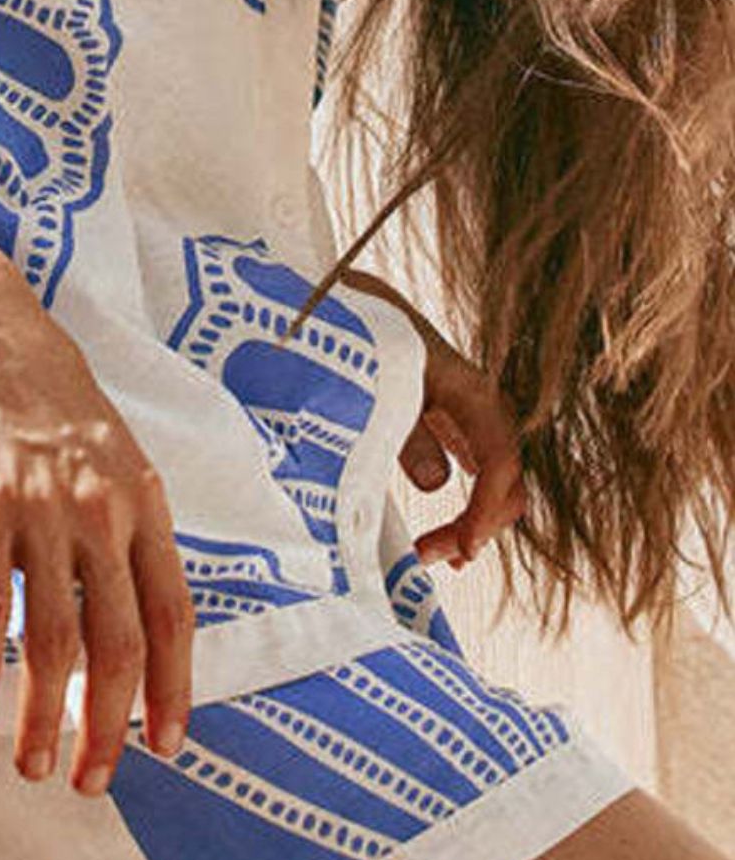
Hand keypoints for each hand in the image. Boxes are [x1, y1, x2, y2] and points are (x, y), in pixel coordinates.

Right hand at [0, 256, 195, 795]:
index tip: (166, 745)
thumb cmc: (45, 389)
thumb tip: (122, 600)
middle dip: (112, 724)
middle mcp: (105, 514)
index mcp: (145, 503)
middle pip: (121, 644)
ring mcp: (43, 513)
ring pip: (54, 640)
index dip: (174, 689)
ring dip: (44, 716)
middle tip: (96, 779)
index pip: (174, 616)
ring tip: (35, 766)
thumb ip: (120, 523)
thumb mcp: (109, 451)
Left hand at [339, 270, 526, 568]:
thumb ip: (404, 429)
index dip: (485, 508)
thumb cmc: (364, 337)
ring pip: (494, 481)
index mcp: (468, 390)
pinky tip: (450, 540)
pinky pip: (476, 473)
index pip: (499, 460)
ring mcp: (469, 416)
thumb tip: (437, 483)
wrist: (354, 301)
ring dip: (474, 523)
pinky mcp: (452, 424)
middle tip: (432, 558)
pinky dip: (467, 509)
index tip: (460, 547)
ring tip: (441, 557)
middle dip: (478, 525)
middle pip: (506, 479)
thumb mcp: (380, 383)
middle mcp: (479, 405)